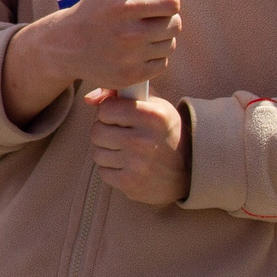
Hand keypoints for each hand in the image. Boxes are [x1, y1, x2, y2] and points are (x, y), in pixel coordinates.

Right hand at [19, 0, 189, 95]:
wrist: (66, 45)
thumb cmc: (97, 8)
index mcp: (123, 5)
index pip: (172, 2)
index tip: (155, 0)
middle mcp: (127, 33)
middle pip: (175, 24)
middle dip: (165, 19)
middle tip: (148, 17)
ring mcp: (129, 58)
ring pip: (170, 45)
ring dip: (160, 38)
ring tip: (139, 33)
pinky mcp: (130, 76)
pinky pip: (162, 64)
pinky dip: (153, 56)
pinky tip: (136, 50)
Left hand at [83, 88, 188, 205]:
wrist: (189, 171)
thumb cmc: (165, 132)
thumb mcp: (154, 105)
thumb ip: (121, 93)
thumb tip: (88, 98)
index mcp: (153, 116)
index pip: (106, 109)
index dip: (108, 111)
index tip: (118, 116)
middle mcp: (145, 140)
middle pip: (97, 131)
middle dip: (104, 131)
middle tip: (119, 133)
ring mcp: (137, 164)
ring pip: (97, 153)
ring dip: (106, 151)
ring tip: (124, 149)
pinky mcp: (131, 183)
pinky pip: (103, 172)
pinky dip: (111, 169)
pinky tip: (127, 165)